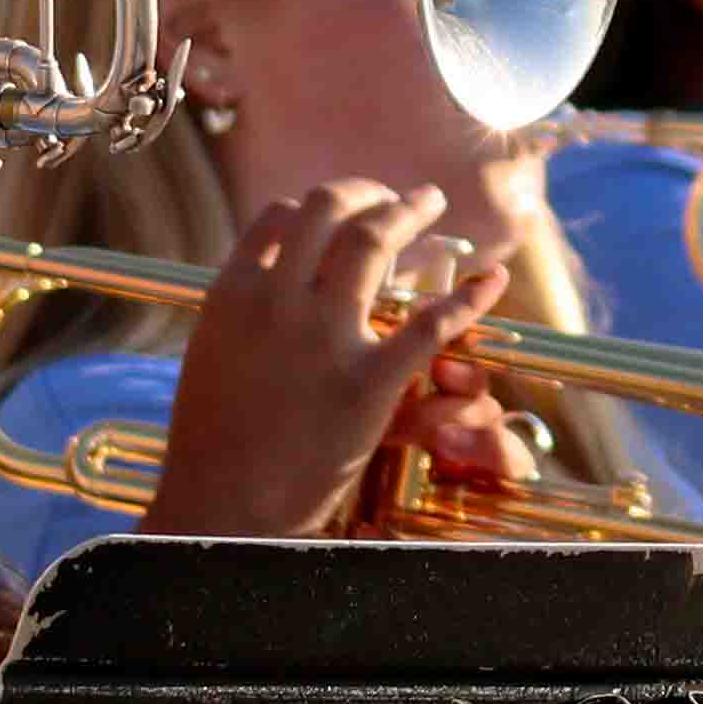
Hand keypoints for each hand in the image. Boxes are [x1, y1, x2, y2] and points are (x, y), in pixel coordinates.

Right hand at [146, 180, 517, 537]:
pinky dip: (466, 298)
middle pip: (328, 209)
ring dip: (410, 211)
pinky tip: (490, 282)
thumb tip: (264, 278)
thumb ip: (242, 313)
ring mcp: (322, 339)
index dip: (320, 204)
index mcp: (232, 294)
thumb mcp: (212, 358)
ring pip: (374, 240)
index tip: (346, 210)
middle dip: (369, 192)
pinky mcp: (367, 384)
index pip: (280, 216)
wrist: (220, 510)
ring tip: (431, 203)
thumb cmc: (212, 446)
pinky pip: (429, 324)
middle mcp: (275, 301)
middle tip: (398, 198)